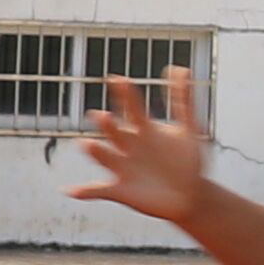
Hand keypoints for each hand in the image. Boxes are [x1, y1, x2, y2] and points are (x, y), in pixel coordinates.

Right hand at [68, 68, 214, 222]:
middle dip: (107, 124)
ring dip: (94, 151)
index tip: (117, 79)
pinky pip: (97, 190)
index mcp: (144, 130)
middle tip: (102, 116)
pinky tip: (72, 191)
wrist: (191, 196)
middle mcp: (128, 146)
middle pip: (113, 131)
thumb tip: (180, 68)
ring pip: (103, 156)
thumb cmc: (189, 161)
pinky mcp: (119, 191)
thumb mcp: (190, 130)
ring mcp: (122, 168)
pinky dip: (84, 191)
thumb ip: (185, 100)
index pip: (132, 107)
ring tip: (87, 145)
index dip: (125, 94)